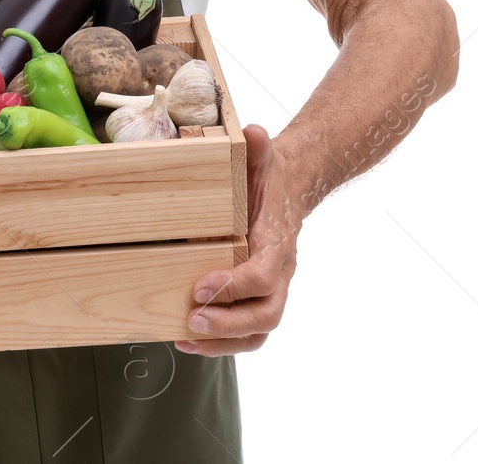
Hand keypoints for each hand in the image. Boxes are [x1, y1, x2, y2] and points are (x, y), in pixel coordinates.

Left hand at [176, 124, 302, 354]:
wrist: (292, 185)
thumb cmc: (270, 174)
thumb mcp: (263, 155)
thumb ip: (258, 147)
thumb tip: (253, 133)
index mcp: (277, 240)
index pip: (262, 275)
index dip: (234, 286)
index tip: (200, 285)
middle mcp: (280, 270)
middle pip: (266, 313)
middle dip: (227, 323)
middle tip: (191, 319)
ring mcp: (273, 287)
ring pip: (259, 330)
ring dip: (223, 342)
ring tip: (185, 339)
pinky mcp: (259, 295)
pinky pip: (249, 330)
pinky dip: (223, 342)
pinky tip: (189, 340)